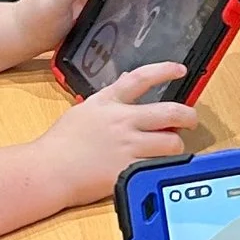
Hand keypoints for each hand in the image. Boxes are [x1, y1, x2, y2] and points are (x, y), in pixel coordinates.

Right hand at [31, 65, 198, 203]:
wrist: (48, 170)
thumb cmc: (60, 143)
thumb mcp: (84, 110)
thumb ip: (109, 97)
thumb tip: (128, 80)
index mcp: (109, 103)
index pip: (141, 78)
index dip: (165, 70)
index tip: (180, 69)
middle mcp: (122, 121)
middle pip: (169, 112)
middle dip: (188, 116)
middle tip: (191, 120)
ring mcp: (127, 146)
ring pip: (171, 142)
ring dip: (176, 145)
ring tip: (171, 148)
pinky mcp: (129, 169)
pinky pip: (158, 165)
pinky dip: (163, 166)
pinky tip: (159, 166)